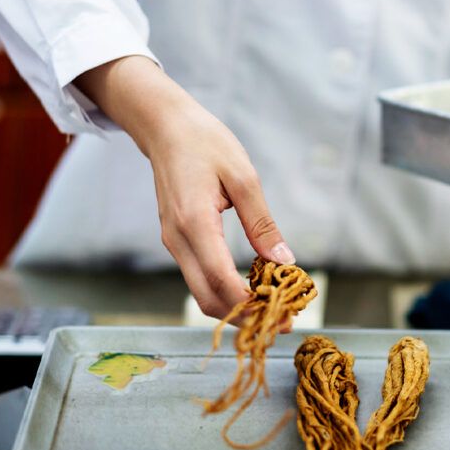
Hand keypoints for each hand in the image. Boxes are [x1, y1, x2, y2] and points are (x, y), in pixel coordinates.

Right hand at [74, 56, 294, 318]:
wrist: (166, 128)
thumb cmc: (206, 144)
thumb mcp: (244, 178)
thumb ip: (262, 224)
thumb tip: (284, 262)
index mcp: (194, 222)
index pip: (220, 279)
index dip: (249, 303)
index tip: (278, 315)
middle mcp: (178, 240)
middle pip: (207, 298)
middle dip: (242, 317)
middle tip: (279, 322)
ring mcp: (172, 242)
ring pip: (201, 292)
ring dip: (233, 307)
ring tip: (271, 307)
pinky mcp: (176, 241)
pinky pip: (198, 277)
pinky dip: (223, 290)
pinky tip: (251, 286)